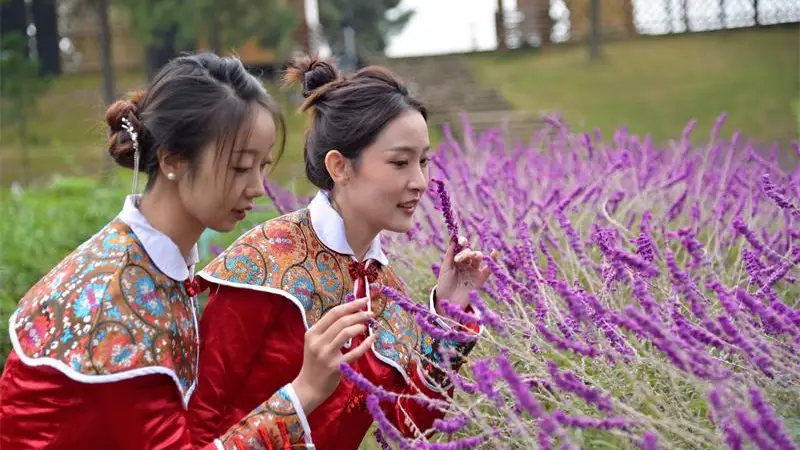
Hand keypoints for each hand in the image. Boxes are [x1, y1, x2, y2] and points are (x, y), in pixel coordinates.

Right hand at [291, 298, 375, 413]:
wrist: (308, 387)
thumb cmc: (314, 363)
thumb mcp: (314, 343)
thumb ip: (327, 330)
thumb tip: (349, 313)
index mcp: (312, 333)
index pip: (333, 313)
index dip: (350, 305)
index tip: (364, 301)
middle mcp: (318, 342)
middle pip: (341, 321)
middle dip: (359, 314)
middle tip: (370, 313)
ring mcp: (326, 355)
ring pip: (346, 333)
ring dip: (360, 326)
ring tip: (367, 326)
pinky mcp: (336, 367)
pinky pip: (354, 352)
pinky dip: (366, 344)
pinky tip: (372, 339)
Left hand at [435, 236, 495, 313]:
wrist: (449, 301)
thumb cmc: (445, 284)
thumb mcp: (445, 268)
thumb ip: (450, 254)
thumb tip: (454, 239)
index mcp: (456, 260)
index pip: (461, 247)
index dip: (462, 242)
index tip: (461, 242)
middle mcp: (466, 264)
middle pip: (469, 252)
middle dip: (465, 254)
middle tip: (458, 260)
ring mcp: (473, 270)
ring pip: (478, 257)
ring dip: (475, 255)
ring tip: (472, 258)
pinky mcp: (480, 278)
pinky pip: (488, 268)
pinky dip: (493, 260)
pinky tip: (494, 253)